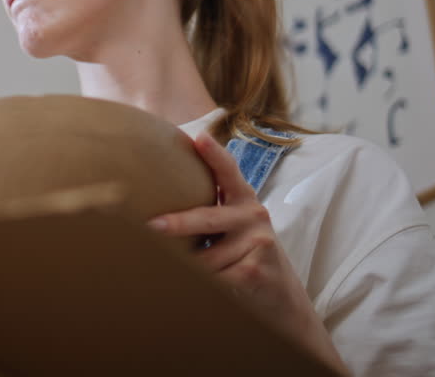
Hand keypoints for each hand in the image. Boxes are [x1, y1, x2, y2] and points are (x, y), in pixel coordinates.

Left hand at [149, 131, 347, 374]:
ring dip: (188, 268)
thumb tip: (160, 202)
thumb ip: (214, 208)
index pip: (229, 172)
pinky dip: (202, 286)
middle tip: (151, 226)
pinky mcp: (256, 271)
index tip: (199, 138)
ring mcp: (258, 243)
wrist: (283, 296)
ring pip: (206, 258)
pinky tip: (201, 290)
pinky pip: (215, 279)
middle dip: (178, 224)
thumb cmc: (248, 256)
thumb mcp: (237, 226)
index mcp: (245, 200)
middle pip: (207, 218)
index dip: (214, 155)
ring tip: (176, 272)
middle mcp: (254, 216)